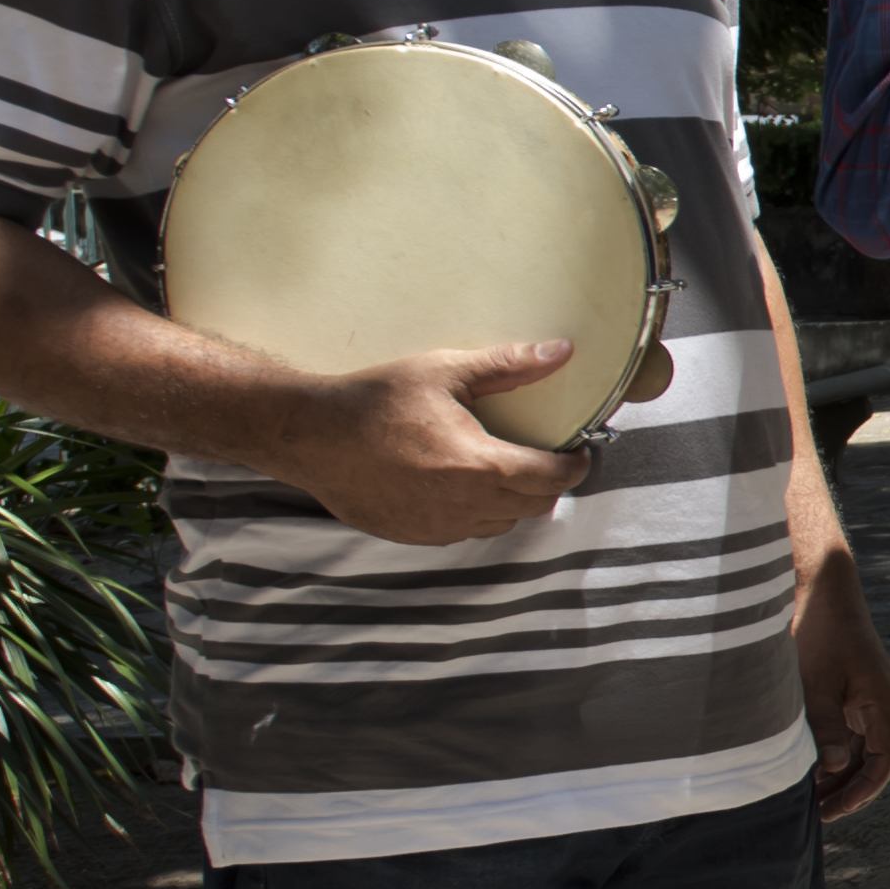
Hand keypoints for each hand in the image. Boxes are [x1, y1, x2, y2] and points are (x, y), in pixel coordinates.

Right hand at [256, 341, 597, 542]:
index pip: (554, 478)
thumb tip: (560, 352)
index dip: (576, 465)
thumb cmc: (374, 400)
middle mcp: (465, 506)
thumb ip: (508, 365)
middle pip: (536, 505)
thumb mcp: (444, 371)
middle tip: (546, 455)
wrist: (311, 436)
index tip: (578, 450)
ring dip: (515, 500)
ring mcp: (440, 527)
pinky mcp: (416, 536)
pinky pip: (466, 531)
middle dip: (549, 482)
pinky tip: (464, 484)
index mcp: (480, 466)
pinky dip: (478, 512)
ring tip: (505, 468)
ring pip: (503, 523)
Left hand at [790, 535, 889, 818]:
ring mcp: (866, 695)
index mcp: (883, 702)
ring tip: (809, 796)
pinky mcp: (850, 688)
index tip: (834, 811)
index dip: (862, 792)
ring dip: (839, 772)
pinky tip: (808, 764)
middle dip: (849, 790)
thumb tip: (834, 769)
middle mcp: (881, 702)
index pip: (884, 762)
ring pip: (859, 747)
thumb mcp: (817, 683)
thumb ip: (827, 727)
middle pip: (874, 760)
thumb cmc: (818, 630)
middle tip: (818, 815)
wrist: (820, 587)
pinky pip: (848, 730)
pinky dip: (832, 750)